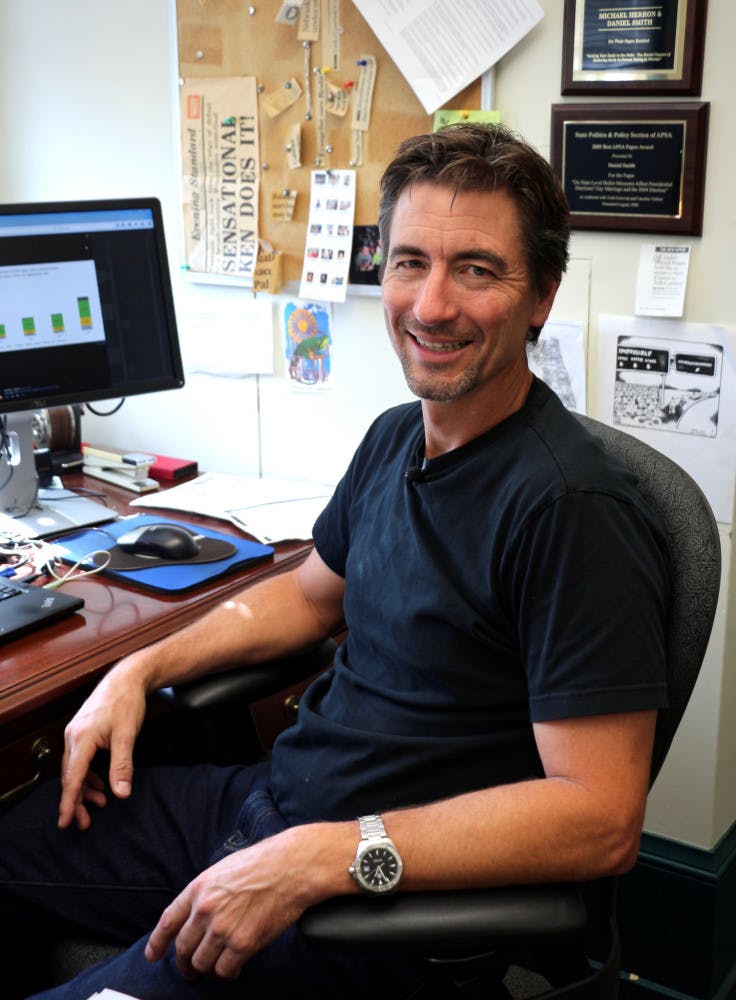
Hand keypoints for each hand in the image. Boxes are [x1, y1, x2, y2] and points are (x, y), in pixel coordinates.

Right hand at [58, 660, 147, 829]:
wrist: (127, 678)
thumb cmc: (126, 702)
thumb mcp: (127, 735)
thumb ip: (122, 766)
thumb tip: (121, 793)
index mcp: (81, 738)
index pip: (72, 778)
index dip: (69, 802)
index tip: (66, 822)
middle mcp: (73, 736)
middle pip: (69, 776)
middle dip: (76, 801)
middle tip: (85, 822)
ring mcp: (76, 733)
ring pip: (74, 769)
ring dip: (84, 788)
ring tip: (100, 803)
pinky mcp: (82, 731)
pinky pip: (79, 759)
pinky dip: (87, 774)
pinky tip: (100, 783)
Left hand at [145, 824, 348, 980]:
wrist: (292, 866)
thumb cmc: (263, 863)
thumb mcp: (224, 869)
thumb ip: (207, 892)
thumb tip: (197, 914)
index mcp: (199, 888)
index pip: (168, 922)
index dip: (157, 943)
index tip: (153, 956)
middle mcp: (206, 910)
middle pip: (182, 949)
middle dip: (184, 964)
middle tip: (190, 970)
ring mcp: (223, 928)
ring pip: (202, 964)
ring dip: (206, 971)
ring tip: (215, 970)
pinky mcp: (243, 943)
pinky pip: (225, 970)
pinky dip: (227, 974)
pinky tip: (234, 969)